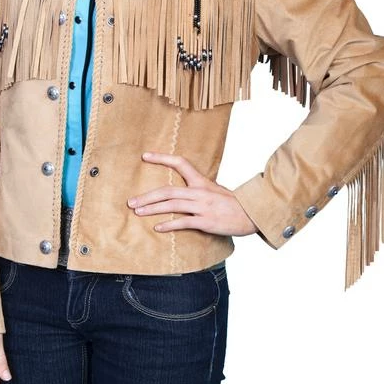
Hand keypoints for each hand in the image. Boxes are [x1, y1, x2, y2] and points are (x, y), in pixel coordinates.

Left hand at [127, 152, 257, 236]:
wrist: (252, 214)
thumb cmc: (232, 203)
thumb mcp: (215, 190)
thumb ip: (199, 188)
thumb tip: (182, 191)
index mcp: (202, 181)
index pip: (180, 163)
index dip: (162, 158)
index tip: (145, 156)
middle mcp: (200, 191)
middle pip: (168, 190)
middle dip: (147, 196)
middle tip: (131, 202)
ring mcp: (202, 207)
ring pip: (172, 205)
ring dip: (152, 209)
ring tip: (138, 212)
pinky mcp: (206, 222)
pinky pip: (184, 223)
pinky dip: (169, 225)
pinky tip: (157, 228)